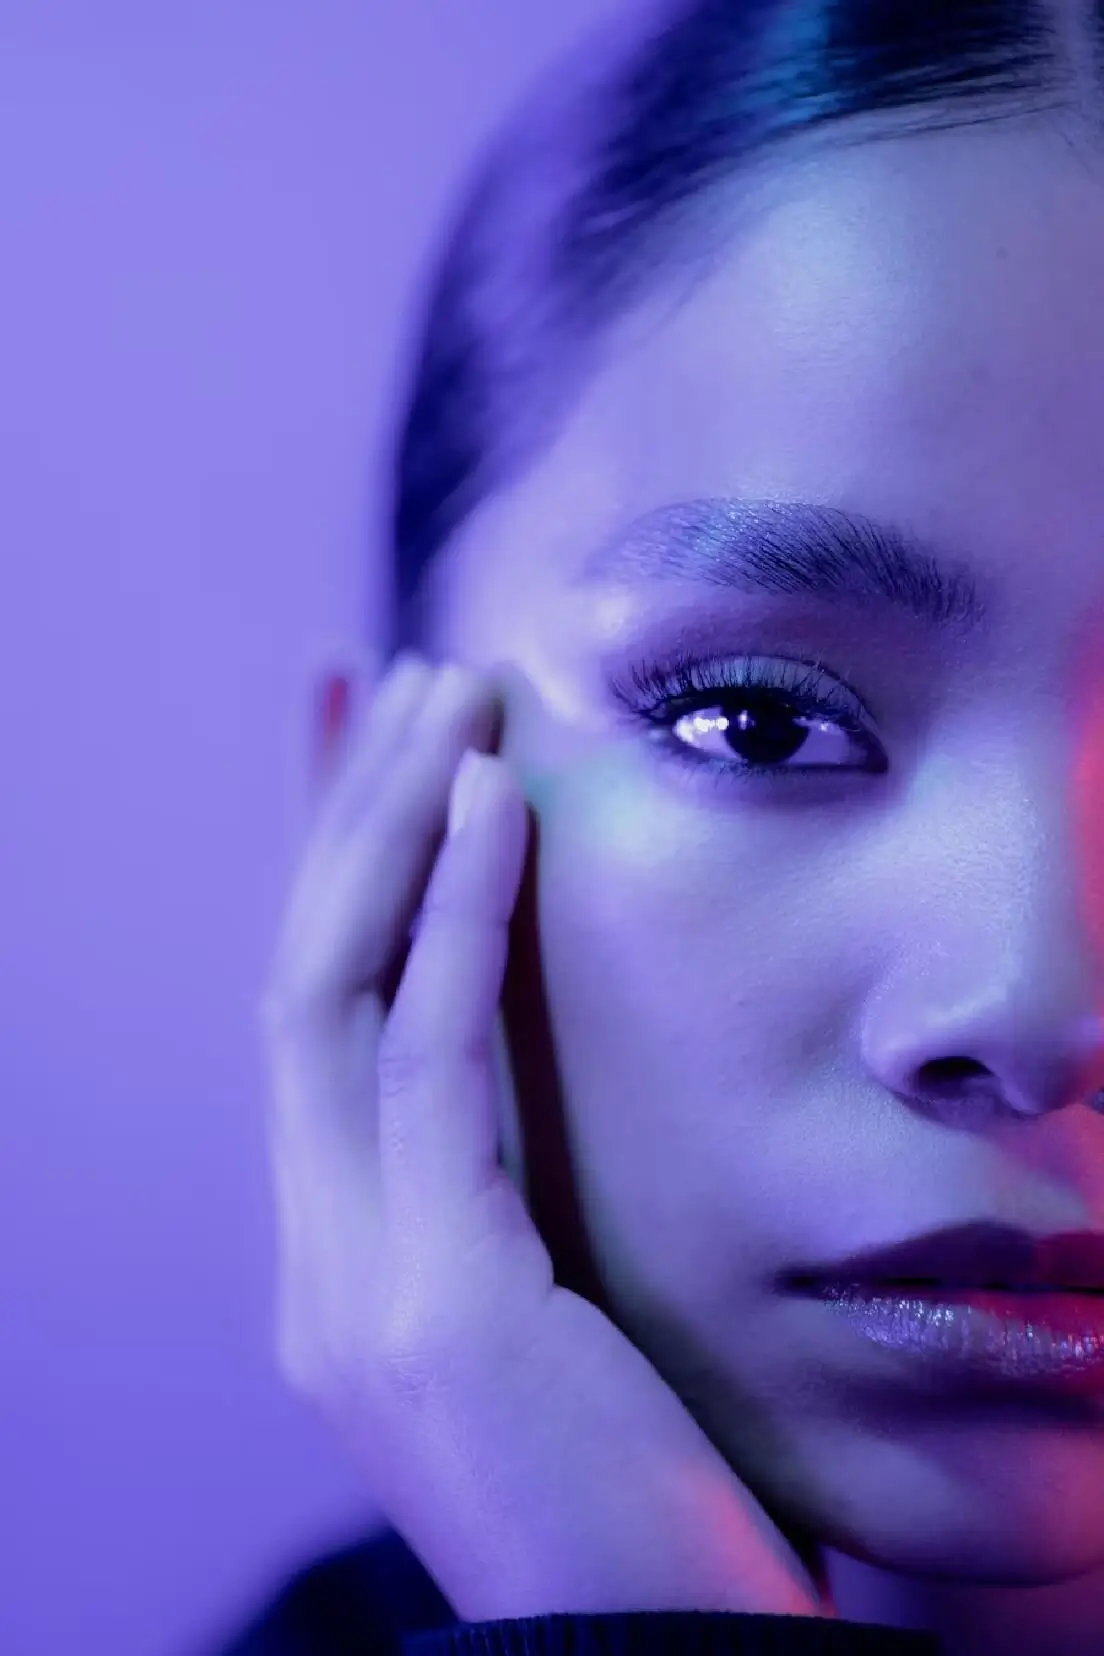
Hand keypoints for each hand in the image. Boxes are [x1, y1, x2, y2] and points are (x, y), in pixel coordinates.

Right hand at [258, 649, 834, 1624]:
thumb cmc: (649, 1507)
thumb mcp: (564, 1320)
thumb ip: (514, 1201)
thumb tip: (532, 1086)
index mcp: (344, 1264)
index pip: (314, 1023)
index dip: (322, 873)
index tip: (351, 742)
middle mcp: (316, 1265)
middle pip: (299, 979)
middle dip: (341, 817)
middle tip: (397, 675)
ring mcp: (353, 1289)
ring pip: (330, 994)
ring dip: (386, 830)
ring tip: (445, 693)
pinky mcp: (436, 1304)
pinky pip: (429, 1063)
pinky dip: (454, 920)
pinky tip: (495, 804)